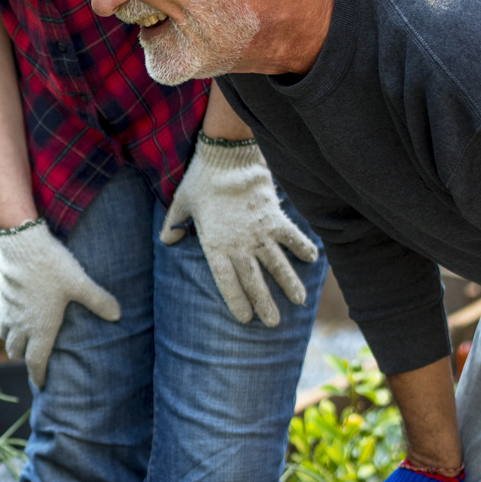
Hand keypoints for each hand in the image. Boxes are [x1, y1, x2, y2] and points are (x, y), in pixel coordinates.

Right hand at [0, 221, 121, 387]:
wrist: (22, 245)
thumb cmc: (53, 267)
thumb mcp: (80, 283)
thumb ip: (99, 300)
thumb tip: (118, 314)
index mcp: (40, 329)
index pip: (35, 362)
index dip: (38, 375)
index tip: (41, 384)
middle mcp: (20, 325)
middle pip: (15, 351)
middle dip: (23, 357)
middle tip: (32, 357)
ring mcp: (7, 312)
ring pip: (3, 335)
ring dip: (11, 340)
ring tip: (20, 338)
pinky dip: (5, 321)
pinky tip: (12, 312)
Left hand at [160, 138, 319, 325]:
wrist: (227, 157)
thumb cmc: (201, 180)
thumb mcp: (181, 202)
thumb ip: (173, 223)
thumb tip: (166, 240)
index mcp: (214, 244)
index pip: (226, 280)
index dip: (236, 300)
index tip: (246, 319)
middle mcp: (239, 244)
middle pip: (253, 280)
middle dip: (264, 303)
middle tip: (273, 324)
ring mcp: (259, 232)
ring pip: (277, 264)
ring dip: (289, 283)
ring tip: (299, 301)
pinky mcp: (275, 217)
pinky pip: (292, 236)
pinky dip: (303, 247)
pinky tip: (314, 260)